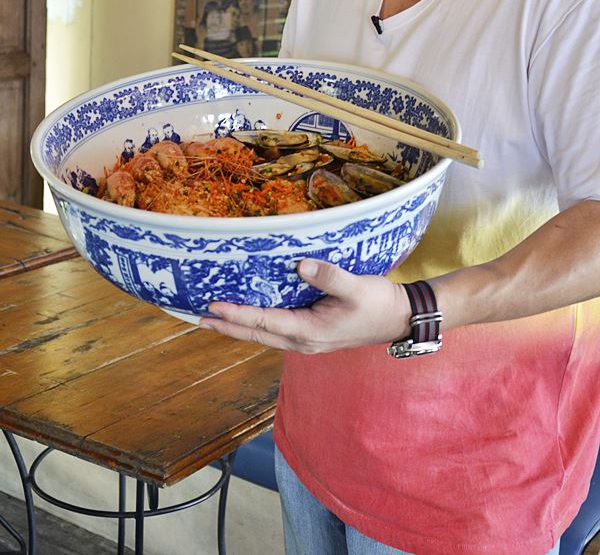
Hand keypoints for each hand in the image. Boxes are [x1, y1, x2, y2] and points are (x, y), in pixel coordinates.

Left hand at [200, 259, 410, 352]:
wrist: (401, 319)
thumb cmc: (379, 303)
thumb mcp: (356, 287)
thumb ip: (328, 277)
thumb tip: (300, 265)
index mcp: (310, 332)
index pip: (263, 322)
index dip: (236, 314)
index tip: (211, 307)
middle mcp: (303, 341)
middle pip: (256, 334)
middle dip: (226, 326)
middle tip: (196, 317)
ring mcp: (307, 341)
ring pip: (264, 335)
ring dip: (237, 326)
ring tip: (212, 318)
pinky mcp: (311, 334)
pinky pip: (275, 331)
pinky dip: (255, 323)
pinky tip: (246, 315)